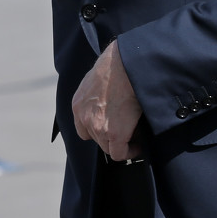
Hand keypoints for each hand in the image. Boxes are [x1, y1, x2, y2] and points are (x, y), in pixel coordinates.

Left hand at [72, 40, 143, 160]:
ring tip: (134, 138)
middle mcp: (84, 118)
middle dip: (110, 136)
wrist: (127, 65)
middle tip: (125, 131)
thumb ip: (96, 93)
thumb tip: (107, 100)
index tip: (110, 127)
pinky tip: (138, 146)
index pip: (83, 128)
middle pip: (96, 138)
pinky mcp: (114, 134)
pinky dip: (129, 151)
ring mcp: (98, 128)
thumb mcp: (96, 78)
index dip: (97, 130)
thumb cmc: (117, 64)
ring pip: (108, 147)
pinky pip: (120, 153)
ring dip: (120, 143)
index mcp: (78, 104)